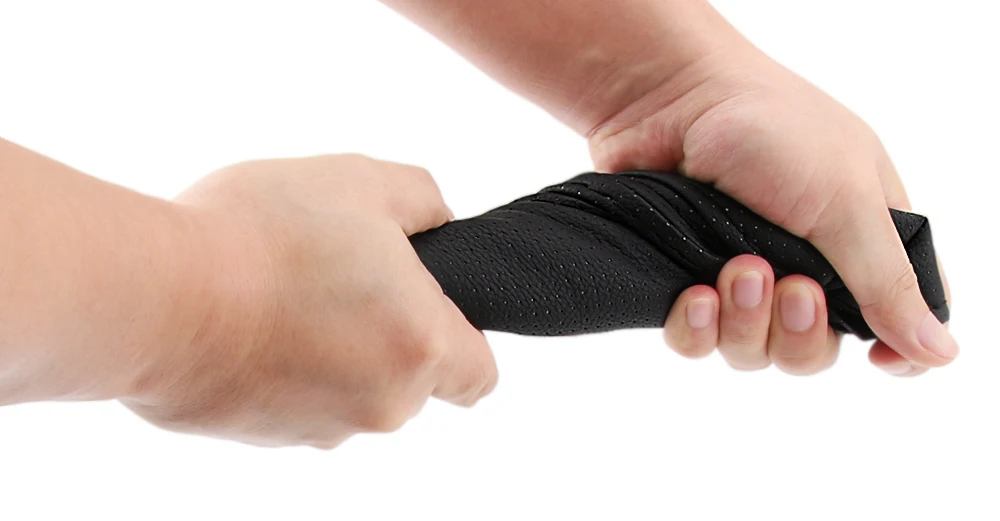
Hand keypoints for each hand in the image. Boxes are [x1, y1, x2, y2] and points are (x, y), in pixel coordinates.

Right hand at [122, 154, 496, 447]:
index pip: (480, 376)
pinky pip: (299, 404)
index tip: (428, 305)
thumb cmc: (261, 235)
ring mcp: (320, 429)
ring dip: (335, 351)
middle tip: (338, 275)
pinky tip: (252, 323)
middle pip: (412, 379)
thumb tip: (437, 220)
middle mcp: (382, 405)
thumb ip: (423, 199)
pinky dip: (287, 371)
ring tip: (285, 294)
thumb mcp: (361, 180)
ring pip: (353, 392)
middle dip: (388, 332)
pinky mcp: (265, 438)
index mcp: (420, 347)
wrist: (153, 294)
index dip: (463, 338)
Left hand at [588, 45, 956, 375]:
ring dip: (746, 324)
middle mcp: (801, 266)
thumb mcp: (845, 201)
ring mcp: (738, 276)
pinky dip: (696, 330)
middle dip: (801, 332)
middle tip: (789, 286)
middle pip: (814, 351)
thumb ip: (888, 281)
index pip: (889, 318)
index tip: (878, 360)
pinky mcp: (683, 281)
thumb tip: (941, 352)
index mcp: (858, 242)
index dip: (891, 350)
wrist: (667, 96)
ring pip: (752, 352)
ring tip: (735, 269)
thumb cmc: (768, 128)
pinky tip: (694, 296)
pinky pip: (695, 342)